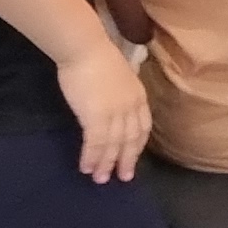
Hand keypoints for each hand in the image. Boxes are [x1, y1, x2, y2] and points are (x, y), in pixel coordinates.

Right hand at [54, 47, 149, 182]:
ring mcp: (115, 113)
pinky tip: (86, 167)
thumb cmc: (97, 57)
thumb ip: (119, 94)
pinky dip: (91, 157)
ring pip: (113, 145)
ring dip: (106, 164)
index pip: (142, 126)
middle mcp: (131, 107)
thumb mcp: (118, 76)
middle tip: (122, 178)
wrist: (85, 48)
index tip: (132, 157)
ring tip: (100, 179)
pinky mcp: (96, 116)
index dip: (137, 145)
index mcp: (138, 96)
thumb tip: (111, 105)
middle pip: (131, 140)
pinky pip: (95, 143)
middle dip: (126, 160)